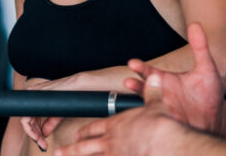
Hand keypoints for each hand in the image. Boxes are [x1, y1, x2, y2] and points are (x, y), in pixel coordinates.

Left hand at [21, 74, 87, 149]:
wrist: (77, 86)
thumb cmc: (70, 95)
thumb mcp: (58, 112)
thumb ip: (50, 121)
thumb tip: (44, 133)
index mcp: (39, 98)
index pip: (31, 118)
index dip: (35, 132)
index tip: (42, 141)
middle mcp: (33, 96)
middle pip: (28, 120)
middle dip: (35, 135)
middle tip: (42, 144)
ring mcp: (31, 96)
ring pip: (25, 121)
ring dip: (33, 134)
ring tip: (42, 142)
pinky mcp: (32, 100)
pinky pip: (25, 119)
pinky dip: (30, 130)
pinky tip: (39, 137)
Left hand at [53, 100, 189, 155]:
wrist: (165, 141)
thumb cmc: (160, 124)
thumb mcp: (155, 105)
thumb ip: (151, 92)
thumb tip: (154, 78)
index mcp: (115, 125)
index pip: (94, 128)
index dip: (85, 132)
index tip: (79, 135)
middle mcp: (110, 141)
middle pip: (84, 146)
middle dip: (71, 149)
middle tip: (59, 152)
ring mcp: (114, 155)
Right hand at [122, 22, 224, 132]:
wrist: (218, 117)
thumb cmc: (209, 93)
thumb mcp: (206, 67)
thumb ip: (200, 47)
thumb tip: (196, 24)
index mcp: (165, 80)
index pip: (148, 72)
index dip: (140, 67)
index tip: (132, 63)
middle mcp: (161, 95)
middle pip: (143, 89)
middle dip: (135, 86)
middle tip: (128, 82)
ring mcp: (164, 110)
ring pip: (149, 107)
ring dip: (143, 104)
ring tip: (142, 103)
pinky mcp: (170, 123)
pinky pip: (159, 122)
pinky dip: (156, 120)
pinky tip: (156, 118)